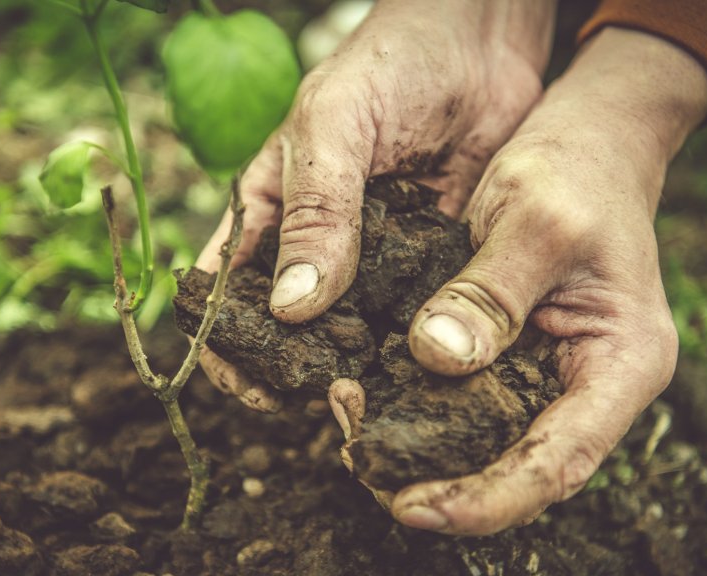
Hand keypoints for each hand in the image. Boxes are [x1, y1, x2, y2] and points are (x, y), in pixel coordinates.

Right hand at [195, 0, 556, 409]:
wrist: (483, 43)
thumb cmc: (389, 66)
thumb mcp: (333, 125)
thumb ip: (314, 211)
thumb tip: (289, 308)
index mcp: (270, 214)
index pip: (224, 296)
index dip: (226, 347)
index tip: (253, 388)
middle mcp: (317, 248)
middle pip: (287, 331)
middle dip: (295, 372)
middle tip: (326, 401)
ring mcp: (374, 263)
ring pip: (352, 335)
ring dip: (358, 369)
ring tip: (376, 399)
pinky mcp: (429, 268)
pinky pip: (416, 318)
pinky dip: (416, 348)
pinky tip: (428, 373)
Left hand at [331, 28, 706, 534]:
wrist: (588, 137)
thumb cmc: (578, 168)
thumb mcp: (535, 216)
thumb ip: (489, 292)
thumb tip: (434, 359)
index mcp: (621, 364)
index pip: (558, 465)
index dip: (487, 501)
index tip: (413, 508)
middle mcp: (588, 386)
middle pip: (516, 472)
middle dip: (438, 481)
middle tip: (358, 458)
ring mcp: (548, 376)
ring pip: (483, 447)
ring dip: (417, 448)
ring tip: (348, 421)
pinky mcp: (510, 357)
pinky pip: (461, 404)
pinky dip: (413, 407)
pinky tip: (361, 389)